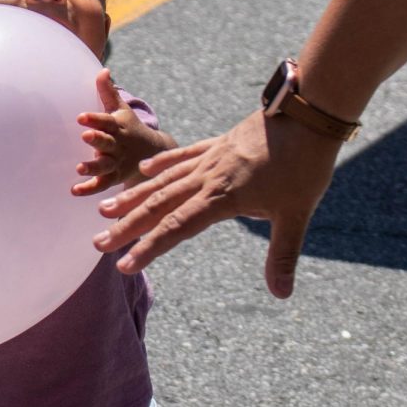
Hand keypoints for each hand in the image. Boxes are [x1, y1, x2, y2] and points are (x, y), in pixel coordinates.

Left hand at [72, 69, 170, 194]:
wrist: (152, 153)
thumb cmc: (130, 128)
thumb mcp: (122, 110)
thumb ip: (109, 92)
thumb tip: (103, 70)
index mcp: (118, 127)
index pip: (106, 121)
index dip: (94, 119)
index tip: (81, 117)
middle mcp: (118, 146)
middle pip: (107, 143)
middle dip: (97, 140)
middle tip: (85, 137)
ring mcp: (116, 163)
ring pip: (105, 166)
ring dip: (93, 167)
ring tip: (79, 168)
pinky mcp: (114, 178)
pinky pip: (101, 185)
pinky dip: (89, 189)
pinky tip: (75, 190)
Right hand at [91, 109, 340, 298]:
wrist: (308, 112)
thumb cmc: (305, 164)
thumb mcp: (297, 214)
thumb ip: (283, 255)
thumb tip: (281, 294)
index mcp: (223, 197)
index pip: (177, 227)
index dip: (149, 248)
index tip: (124, 265)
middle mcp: (208, 177)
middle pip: (159, 205)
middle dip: (127, 226)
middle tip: (98, 243)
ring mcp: (210, 158)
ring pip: (163, 180)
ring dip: (133, 197)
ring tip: (106, 210)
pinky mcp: (217, 144)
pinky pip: (181, 156)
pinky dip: (161, 165)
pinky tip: (143, 173)